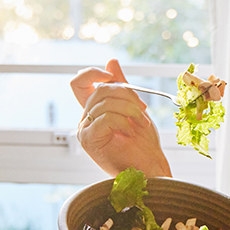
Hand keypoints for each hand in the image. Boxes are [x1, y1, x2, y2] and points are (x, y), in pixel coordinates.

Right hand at [71, 59, 171, 177]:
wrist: (150, 167)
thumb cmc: (143, 143)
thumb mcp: (134, 107)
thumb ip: (121, 86)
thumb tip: (111, 62)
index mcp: (94, 110)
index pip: (79, 82)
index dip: (93, 73)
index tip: (112, 77)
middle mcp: (85, 119)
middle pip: (100, 90)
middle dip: (127, 96)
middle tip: (142, 109)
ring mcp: (84, 130)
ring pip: (105, 103)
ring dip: (130, 110)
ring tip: (142, 124)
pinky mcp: (88, 140)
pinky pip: (105, 118)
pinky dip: (123, 122)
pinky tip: (130, 132)